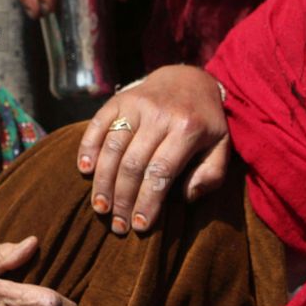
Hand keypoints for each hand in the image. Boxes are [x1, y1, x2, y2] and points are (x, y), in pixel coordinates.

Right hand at [79, 65, 230, 234]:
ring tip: (101, 208)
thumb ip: (211, 174)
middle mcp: (159, 114)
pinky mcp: (118, 99)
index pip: (161, 172)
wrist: (188, 79)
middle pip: (133, 164)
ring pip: (112, 148)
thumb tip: (185, 196)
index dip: (148, 201)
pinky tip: (85, 171)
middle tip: (119, 225)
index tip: (140, 225)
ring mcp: (136, 104)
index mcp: (188, 128)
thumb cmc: (205, 123)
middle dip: (123, 199)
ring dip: (103, 182)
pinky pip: (98, 125)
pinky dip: (88, 148)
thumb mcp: (220, 147)